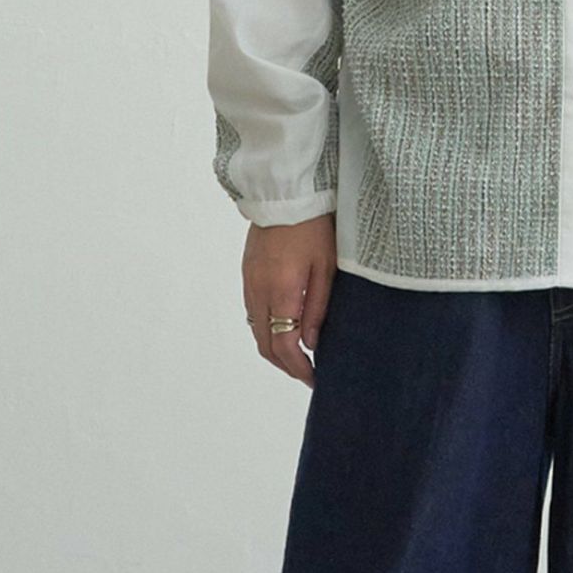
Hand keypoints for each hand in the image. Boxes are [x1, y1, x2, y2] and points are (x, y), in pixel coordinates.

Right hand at [242, 214, 337, 387]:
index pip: (284, 346)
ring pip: (256, 330)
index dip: (298, 368)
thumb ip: (318, 308)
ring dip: (274, 348)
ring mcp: (249, 282)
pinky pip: (252, 311)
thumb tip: (312, 344)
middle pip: (265, 344)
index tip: (314, 378)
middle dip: (285, 365)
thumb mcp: (326, 268)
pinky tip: (284, 326)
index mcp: (281, 292)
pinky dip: (266, 328)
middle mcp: (258, 292)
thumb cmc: (314, 227)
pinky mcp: (247, 272)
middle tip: (307, 372)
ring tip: (298, 354)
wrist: (285, 194)